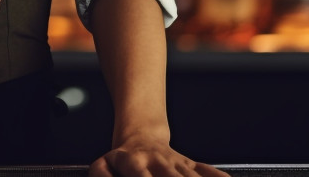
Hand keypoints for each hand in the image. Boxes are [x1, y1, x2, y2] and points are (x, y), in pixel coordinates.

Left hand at [89, 132, 229, 176]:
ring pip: (191, 175)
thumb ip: (101, 173)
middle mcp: (159, 163)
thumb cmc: (121, 159)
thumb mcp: (103, 165)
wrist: (140, 136)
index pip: (141, 176)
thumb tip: (100, 173)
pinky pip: (208, 172)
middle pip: (172, 176)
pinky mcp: (190, 166)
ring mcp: (177, 164)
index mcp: (136, 163)